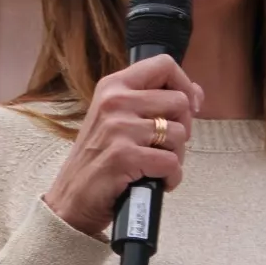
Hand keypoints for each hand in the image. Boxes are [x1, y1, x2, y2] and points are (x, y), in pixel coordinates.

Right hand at [43, 54, 202, 235]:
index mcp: (113, 86)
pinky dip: (171, 178)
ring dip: (176, 157)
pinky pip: (172, 163)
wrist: (71, 200)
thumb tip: (194, 94)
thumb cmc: (98, 160)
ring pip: (178, 134)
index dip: (184, 85)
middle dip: (182, 129)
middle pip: (179, 102)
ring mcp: (118, 128)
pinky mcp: (124, 156)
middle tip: (164, 146)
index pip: (163, 65)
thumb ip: (152, 102)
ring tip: (154, 166)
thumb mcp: (116, 119)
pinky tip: (156, 182)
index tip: (188, 107)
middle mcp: (115, 101)